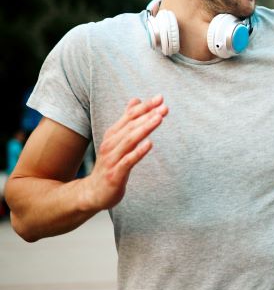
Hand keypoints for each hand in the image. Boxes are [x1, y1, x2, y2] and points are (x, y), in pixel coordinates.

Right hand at [78, 96, 167, 211]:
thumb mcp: (117, 140)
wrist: (93, 192)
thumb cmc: (110, 164)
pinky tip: (150, 144)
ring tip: (159, 118)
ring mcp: (112, 159)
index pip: (129, 116)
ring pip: (129, 140)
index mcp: (113, 135)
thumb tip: (136, 99)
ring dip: (144, 128)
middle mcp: (111, 144)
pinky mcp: (115, 174)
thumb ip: (127, 121)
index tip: (160, 98)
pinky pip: (128, 161)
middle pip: (131, 126)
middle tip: (164, 106)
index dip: (145, 107)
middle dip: (148, 115)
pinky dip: (138, 152)